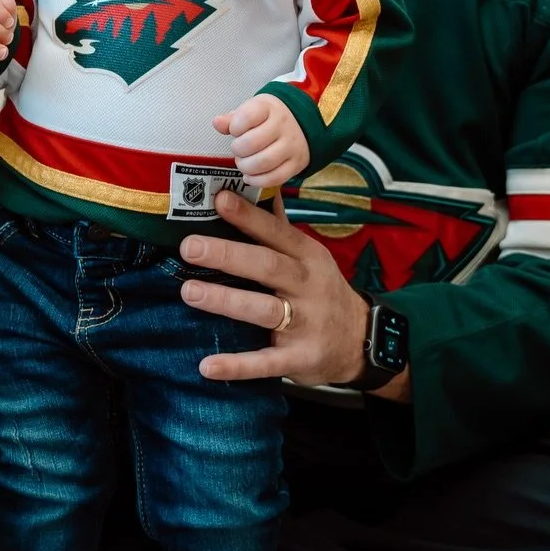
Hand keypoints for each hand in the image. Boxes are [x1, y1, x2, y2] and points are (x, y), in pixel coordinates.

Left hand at [178, 189, 398, 391]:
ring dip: (225, 301)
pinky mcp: (299, 358)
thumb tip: (256, 184)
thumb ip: (279, 226)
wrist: (360, 340)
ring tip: (189, 292)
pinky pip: (266, 362)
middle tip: (189, 246)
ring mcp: (305, 324)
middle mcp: (308, 286)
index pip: (276, 232)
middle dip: (228, 255)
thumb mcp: (309, 255)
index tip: (219, 199)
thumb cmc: (321, 289)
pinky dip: (237, 365)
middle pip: (267, 266)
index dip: (249, 216)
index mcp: (307, 256)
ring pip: (263, 309)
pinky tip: (206, 366)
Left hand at [212, 94, 309, 191]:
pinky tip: (250, 176)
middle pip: (252, 143)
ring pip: (263, 162)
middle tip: (238, 150)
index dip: (235, 127)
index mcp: (268, 108)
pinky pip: (275, 177)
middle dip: (238, 150)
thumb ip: (232, 118)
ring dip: (246, 167)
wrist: (300, 124)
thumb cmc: (268, 118)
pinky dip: (258, 180)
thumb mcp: (251, 111)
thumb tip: (217, 123)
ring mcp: (291, 145)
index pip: (246, 116)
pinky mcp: (296, 163)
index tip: (235, 130)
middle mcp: (282, 125)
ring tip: (243, 163)